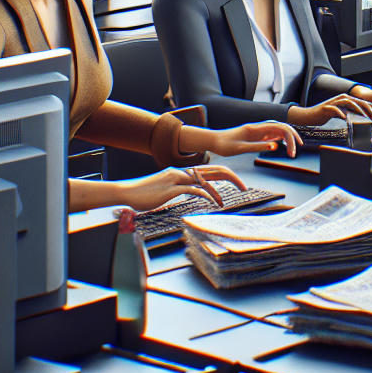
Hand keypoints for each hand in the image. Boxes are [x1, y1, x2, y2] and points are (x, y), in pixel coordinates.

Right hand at [116, 164, 245, 211]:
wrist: (127, 192)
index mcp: (183, 171)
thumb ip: (181, 188)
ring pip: (205, 179)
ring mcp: (177, 179)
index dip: (226, 175)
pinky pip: (193, 189)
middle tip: (244, 186)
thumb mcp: (167, 189)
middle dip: (231, 177)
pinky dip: (205, 193)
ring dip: (218, 191)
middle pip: (213, 170)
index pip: (210, 170)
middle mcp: (182, 172)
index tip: (236, 183)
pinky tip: (213, 200)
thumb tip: (193, 192)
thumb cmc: (146, 193)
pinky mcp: (171, 188)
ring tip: (225, 202)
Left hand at [209, 121, 300, 157]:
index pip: (280, 129)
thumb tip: (275, 145)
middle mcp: (259, 127)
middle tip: (297, 150)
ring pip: (278, 129)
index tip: (292, 153)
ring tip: (293, 148)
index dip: (290, 139)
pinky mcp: (255, 134)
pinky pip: (271, 133)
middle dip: (292, 137)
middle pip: (282, 127)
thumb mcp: (240, 148)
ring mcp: (258, 130)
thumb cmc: (224, 145)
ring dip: (287, 137)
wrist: (214, 140)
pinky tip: (283, 144)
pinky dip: (280, 138)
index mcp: (256, 129)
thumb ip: (258, 146)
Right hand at [287, 85, 371, 124]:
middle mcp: (345, 99)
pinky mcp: (327, 108)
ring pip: (351, 105)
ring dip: (361, 111)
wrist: (309, 116)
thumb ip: (355, 116)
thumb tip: (369, 121)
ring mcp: (335, 102)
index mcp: (351, 100)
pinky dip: (342, 113)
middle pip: (362, 103)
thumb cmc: (328, 116)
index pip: (367, 103)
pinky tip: (347, 119)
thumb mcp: (344, 115)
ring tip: (368, 118)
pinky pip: (336, 110)